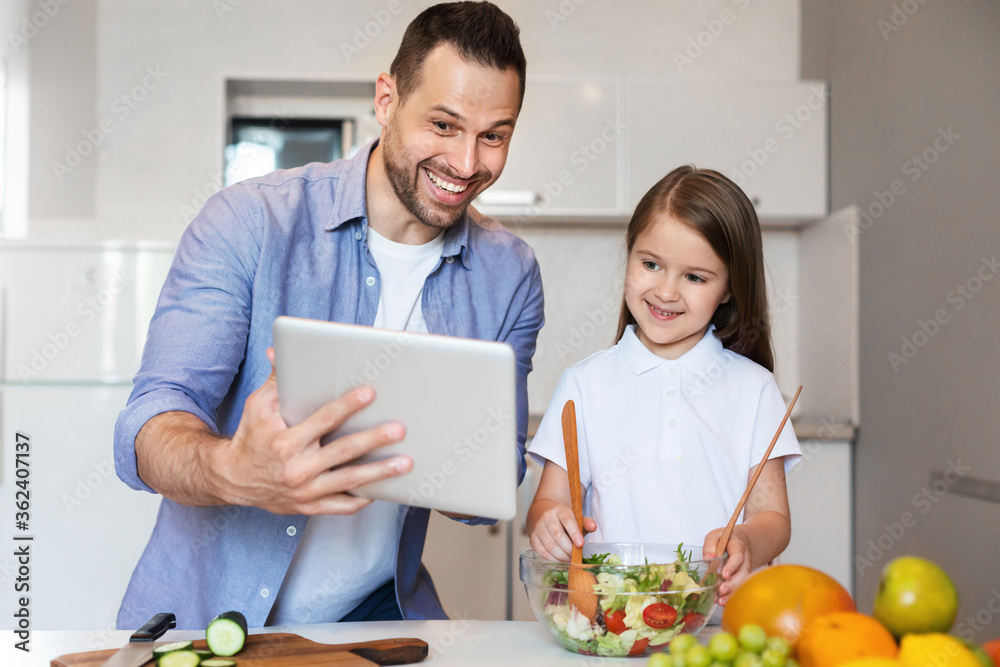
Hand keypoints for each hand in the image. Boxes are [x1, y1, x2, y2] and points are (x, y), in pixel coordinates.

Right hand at [209, 347, 412, 514]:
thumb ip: (276, 380)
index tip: (369, 394)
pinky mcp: (308, 507)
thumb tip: (278, 350)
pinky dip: (361, 499)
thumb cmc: (251, 437)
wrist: (232, 479)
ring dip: (379, 473)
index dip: (347, 405)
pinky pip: (340, 506)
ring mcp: (304, 491)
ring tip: (404, 462)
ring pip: (349, 482)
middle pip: (343, 452)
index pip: (323, 420)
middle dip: (374, 439)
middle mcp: (296, 468)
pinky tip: (382, 490)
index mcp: (285, 441)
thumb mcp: (259, 406)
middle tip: (399, 430)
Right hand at [528, 499, 596, 561]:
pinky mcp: (532, 538)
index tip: (581, 544)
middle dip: (568, 549)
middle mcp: (546, 517)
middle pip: (558, 535)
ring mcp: (538, 527)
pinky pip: (542, 552)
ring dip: (561, 556)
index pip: (567, 520)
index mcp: (559, 510)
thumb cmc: (562, 519)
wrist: (541, 513)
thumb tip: (593, 526)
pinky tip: (560, 559)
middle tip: (576, 555)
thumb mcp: (574, 517)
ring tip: (569, 559)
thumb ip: (585, 522)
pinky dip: (553, 559)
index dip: (574, 533)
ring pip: (550, 545)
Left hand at [703, 526, 753, 605]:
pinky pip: (739, 587)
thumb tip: (708, 558)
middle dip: (733, 583)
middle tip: (722, 590)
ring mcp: (745, 569)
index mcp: (738, 546)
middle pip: (743, 572)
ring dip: (732, 593)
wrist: (739, 541)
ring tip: (721, 601)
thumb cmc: (726, 538)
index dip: (732, 566)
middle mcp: (745, 559)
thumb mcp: (715, 535)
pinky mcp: (742, 577)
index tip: (725, 575)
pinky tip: (723, 601)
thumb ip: (710, 544)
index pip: (738, 556)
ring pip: (743, 582)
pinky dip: (732, 595)